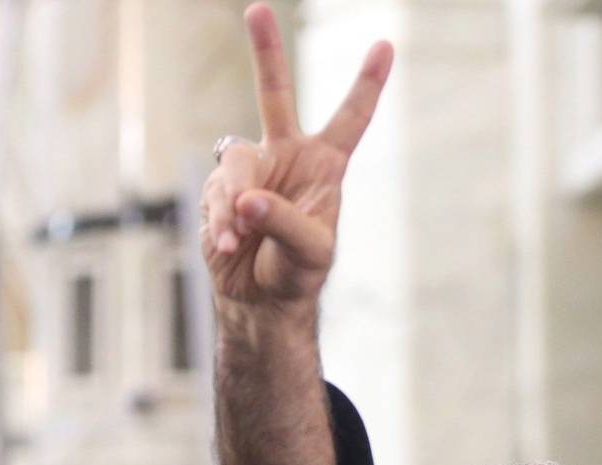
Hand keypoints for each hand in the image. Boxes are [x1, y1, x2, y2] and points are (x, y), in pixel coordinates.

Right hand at [201, 3, 392, 316]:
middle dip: (265, 52)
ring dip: (234, 204)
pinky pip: (216, 195)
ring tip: (239, 239)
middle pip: (275, 94)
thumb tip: (246, 199)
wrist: (260, 300)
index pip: (350, 118)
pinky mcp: (220, 190)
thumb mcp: (311, 253)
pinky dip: (221, 222)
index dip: (367, 83)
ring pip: (235, 163)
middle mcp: (287, 156)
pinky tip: (230, 244)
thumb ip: (285, 222)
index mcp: (325, 165)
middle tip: (256, 9)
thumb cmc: (297, 274)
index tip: (385, 45)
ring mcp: (251, 170)